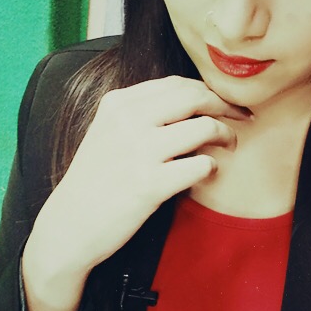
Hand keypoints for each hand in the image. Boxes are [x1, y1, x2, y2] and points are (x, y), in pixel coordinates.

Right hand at [23, 76, 248, 306]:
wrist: (69, 227)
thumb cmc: (94, 182)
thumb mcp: (107, 132)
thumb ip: (142, 113)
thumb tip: (192, 101)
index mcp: (118, 104)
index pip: (176, 83)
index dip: (208, 91)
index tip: (224, 102)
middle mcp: (128, 121)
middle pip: (195, 97)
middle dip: (226, 106)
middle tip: (241, 117)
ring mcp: (139, 152)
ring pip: (204, 128)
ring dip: (226, 135)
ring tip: (230, 145)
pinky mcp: (150, 185)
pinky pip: (201, 165)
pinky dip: (212, 167)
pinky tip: (208, 172)